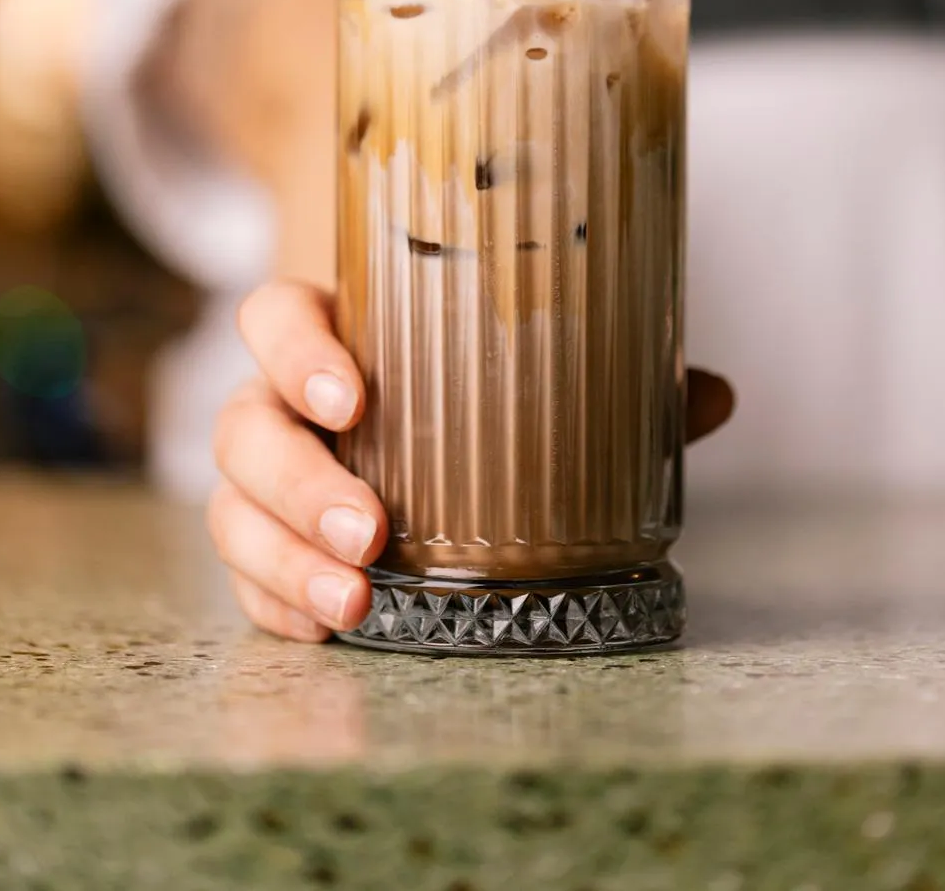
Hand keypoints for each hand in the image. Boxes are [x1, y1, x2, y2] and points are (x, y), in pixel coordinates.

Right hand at [209, 281, 734, 642]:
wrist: (402, 420)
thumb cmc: (465, 385)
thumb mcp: (524, 370)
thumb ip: (610, 379)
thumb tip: (713, 395)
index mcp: (334, 332)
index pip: (276, 315)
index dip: (297, 351)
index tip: (354, 397)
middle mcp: (281, 400)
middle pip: (244, 427)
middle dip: (298, 483)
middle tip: (369, 531)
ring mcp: (266, 476)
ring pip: (232, 507)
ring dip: (282, 558)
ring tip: (356, 601)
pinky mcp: (266, 544)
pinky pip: (244, 576)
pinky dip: (274, 603)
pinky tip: (325, 628)